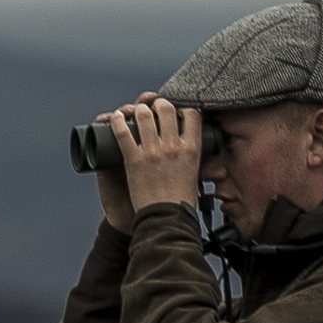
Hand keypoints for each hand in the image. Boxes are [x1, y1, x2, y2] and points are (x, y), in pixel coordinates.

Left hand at [105, 96, 203, 216]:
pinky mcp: (133, 160)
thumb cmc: (181, 202)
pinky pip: (123, 133)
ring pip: (144, 116)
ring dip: (137, 109)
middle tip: (152, 106)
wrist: (165, 219)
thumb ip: (197, 162)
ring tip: (133, 111)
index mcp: (192, 149)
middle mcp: (173, 146)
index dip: (182, 106)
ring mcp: (153, 152)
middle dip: (158, 103)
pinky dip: (116, 122)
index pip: (192, 114)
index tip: (176, 108)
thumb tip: (208, 161)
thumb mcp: (196, 175)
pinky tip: (114, 117)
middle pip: (166, 109)